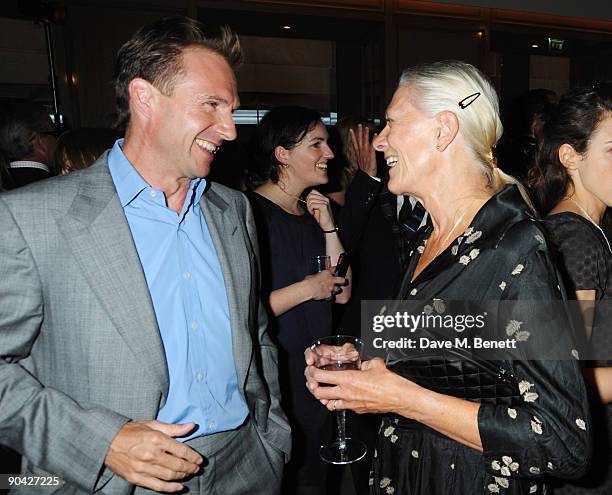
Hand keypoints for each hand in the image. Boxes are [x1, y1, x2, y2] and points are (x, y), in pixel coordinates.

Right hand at [104, 420, 202, 491]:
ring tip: (189, 474)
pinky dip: (170, 488)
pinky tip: (179, 486)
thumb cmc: (132, 431)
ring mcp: (143, 467)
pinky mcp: (136, 477)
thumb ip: (174, 428)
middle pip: (177, 465)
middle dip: (190, 468)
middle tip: (197, 468)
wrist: (107, 441)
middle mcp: (151, 454)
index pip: (181, 450)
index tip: (199, 460)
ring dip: (182, 476)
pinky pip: (157, 486)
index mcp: (156, 439)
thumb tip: (192, 426)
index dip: (193, 457)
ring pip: (169, 476)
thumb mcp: (153, 424)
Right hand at [304, 270, 346, 300]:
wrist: (309, 288)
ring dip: (336, 290)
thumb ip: (315, 277)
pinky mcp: (329, 295)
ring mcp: (331, 288)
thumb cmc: (309, 281)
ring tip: (335, 291)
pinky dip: (330, 297)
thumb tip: (314, 278)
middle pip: (341, 280)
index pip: (333, 269)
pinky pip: (331, 297)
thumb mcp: (311, 276)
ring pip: (338, 289)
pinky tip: (328, 298)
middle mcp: (330, 280)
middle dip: (342, 280)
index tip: (334, 270)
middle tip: (342, 281)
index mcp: (326, 273)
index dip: (334, 270)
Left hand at [304, 357, 423, 415]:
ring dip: (325, 397)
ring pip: (328, 403)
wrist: (400, 398)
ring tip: (326, 391)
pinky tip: (341, 397)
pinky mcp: (357, 410)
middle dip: (314, 387)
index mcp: (348, 379)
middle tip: (314, 382)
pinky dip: (338, 403)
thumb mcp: (375, 364)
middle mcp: (346, 393)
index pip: (321, 377)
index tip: (311, 370)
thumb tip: (363, 364)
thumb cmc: (390, 383)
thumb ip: (365, 363)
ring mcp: (351, 404)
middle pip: (319, 393)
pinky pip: (342, 407)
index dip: (312, 373)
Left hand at [306, 190, 334, 230]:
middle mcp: (325, 198)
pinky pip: (313, 204)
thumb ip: (312, 201)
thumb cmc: (320, 217)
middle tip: (310, 209)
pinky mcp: (324, 206)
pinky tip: (313, 213)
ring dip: (309, 207)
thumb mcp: (315, 207)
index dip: (308, 197)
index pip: (313, 191)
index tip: (309, 204)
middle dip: (308, 202)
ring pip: (311, 200)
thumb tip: (305, 197)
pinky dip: (310, 209)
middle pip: (311, 194)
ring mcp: (325, 202)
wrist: (327, 225)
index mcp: (323, 198)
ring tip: (311, 211)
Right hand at [349, 124, 377, 176]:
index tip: (351, 131)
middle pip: (359, 140)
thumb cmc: (364, 171)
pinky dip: (373, 140)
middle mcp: (361, 152)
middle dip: (359, 132)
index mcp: (358, 154)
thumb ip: (359, 158)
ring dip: (365, 134)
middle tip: (359, 125)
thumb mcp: (359, 164)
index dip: (352, 137)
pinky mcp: (371, 154)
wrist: (367, 176)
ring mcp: (366, 153)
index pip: (354, 143)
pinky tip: (375, 135)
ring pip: (365, 142)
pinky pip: (372, 145)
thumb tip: (358, 155)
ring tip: (366, 128)